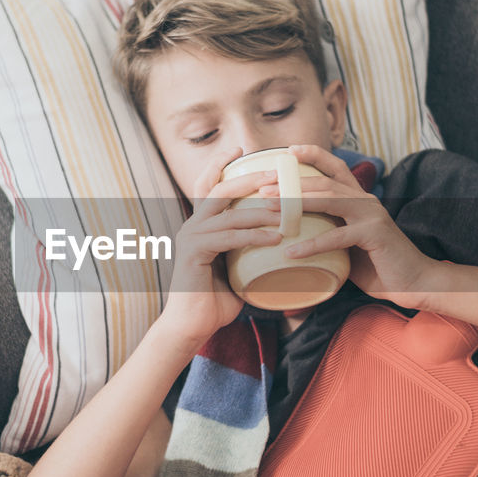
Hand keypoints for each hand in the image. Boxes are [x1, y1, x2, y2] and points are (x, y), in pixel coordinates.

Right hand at [159, 146, 285, 343]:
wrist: (190, 326)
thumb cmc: (214, 302)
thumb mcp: (235, 269)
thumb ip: (247, 253)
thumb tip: (278, 245)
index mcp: (200, 226)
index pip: (209, 186)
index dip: (222, 165)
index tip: (242, 150)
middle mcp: (192, 226)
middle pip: (218, 189)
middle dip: (248, 177)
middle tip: (276, 172)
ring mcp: (191, 237)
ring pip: (228, 212)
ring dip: (260, 209)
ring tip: (287, 210)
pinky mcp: (194, 253)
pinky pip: (229, 238)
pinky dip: (254, 236)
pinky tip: (275, 239)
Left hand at [258, 144, 442, 309]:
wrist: (414, 282)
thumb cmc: (378, 265)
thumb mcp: (349, 245)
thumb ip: (329, 233)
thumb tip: (293, 238)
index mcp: (359, 199)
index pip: (336, 167)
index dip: (314, 155)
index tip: (288, 151)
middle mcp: (365, 201)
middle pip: (325, 180)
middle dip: (292, 181)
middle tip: (263, 187)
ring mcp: (371, 215)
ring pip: (330, 198)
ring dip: (297, 201)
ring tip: (270, 208)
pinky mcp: (374, 234)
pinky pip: (337, 236)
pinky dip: (312, 244)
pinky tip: (291, 252)